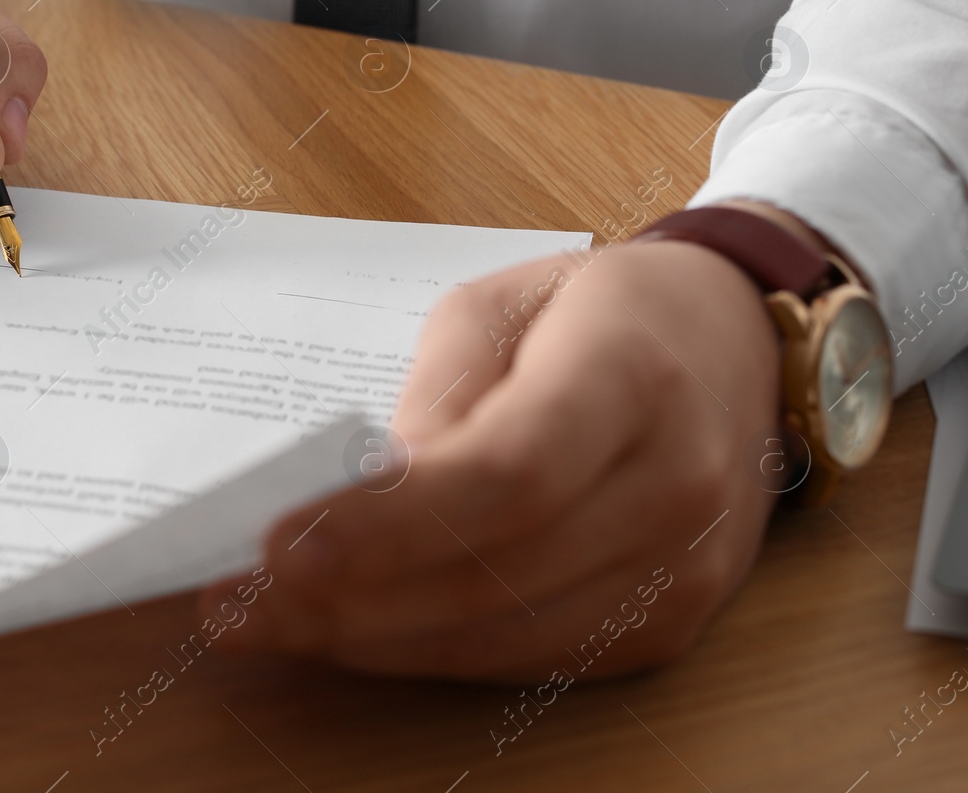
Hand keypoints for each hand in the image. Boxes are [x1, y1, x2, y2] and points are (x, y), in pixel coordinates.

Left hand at [200, 239, 781, 679]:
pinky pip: (528, 660)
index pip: (509, 474)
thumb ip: (432, 399)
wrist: (731, 349)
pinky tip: (349, 635)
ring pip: (502, 637)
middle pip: (494, 573)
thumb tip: (360, 503)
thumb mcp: (498, 307)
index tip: (279, 542)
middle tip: (236, 603)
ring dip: (370, 642)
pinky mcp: (667, 625)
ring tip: (264, 624)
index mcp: (632, 376)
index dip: (391, 524)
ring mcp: (682, 570)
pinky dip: (426, 653)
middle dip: (348, 599)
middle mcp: (675, 486)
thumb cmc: (598, 311)